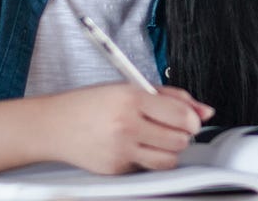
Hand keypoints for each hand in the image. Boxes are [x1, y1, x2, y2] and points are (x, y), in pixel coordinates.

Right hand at [40, 84, 214, 174]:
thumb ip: (170, 97)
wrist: (53, 125)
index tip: (189, 119)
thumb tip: (205, 111)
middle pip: (180, 139)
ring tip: (155, 139)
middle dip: (181, 134)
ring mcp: (120, 150)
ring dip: (169, 150)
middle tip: (169, 127)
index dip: (192, 119)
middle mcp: (126, 125)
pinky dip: (147, 159)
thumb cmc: (90, 104)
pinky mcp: (116, 169)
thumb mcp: (129, 88)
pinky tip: (134, 147)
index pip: (181, 115)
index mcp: (130, 98)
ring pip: (169, 159)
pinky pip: (147, 168)